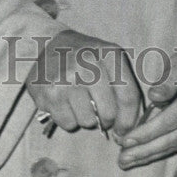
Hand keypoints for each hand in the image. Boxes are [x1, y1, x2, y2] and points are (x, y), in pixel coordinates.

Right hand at [26, 28, 141, 135]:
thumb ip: (124, 90)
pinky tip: (66, 102)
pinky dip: (68, 118)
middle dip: (106, 119)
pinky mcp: (49, 93)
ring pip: (87, 121)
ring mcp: (66, 78)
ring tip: (80, 102)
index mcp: (109, 54)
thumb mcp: (110, 60)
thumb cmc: (86, 57)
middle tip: (99, 113)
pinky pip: (67, 123)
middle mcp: (87, 64)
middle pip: (108, 113)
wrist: (50, 44)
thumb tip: (124, 132)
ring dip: (86, 118)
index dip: (128, 120)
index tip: (122, 129)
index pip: (128, 96)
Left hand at [116, 27, 176, 169]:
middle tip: (122, 161)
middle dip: (147, 151)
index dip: (147, 133)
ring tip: (130, 161)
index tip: (126, 141)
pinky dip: (167, 148)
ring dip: (154, 154)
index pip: (171, 120)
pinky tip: (149, 152)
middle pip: (175, 139)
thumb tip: (153, 98)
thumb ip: (168, 79)